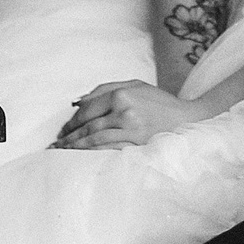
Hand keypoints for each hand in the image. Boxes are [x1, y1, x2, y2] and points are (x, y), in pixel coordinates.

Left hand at [52, 81, 193, 150]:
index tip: (62, 130)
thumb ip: (105, 88)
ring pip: (95, 139)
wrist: (188, 118)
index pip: (87, 109)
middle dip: (69, 136)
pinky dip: (92, 154)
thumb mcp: (135, 85)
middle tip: (55, 145)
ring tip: (62, 153)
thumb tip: (77, 101)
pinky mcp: (137, 144)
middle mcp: (124, 110)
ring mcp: (131, 129)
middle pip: (88, 126)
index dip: (72, 121)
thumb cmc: (160, 101)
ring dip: (75, 148)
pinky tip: (82, 158)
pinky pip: (108, 150)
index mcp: (122, 94)